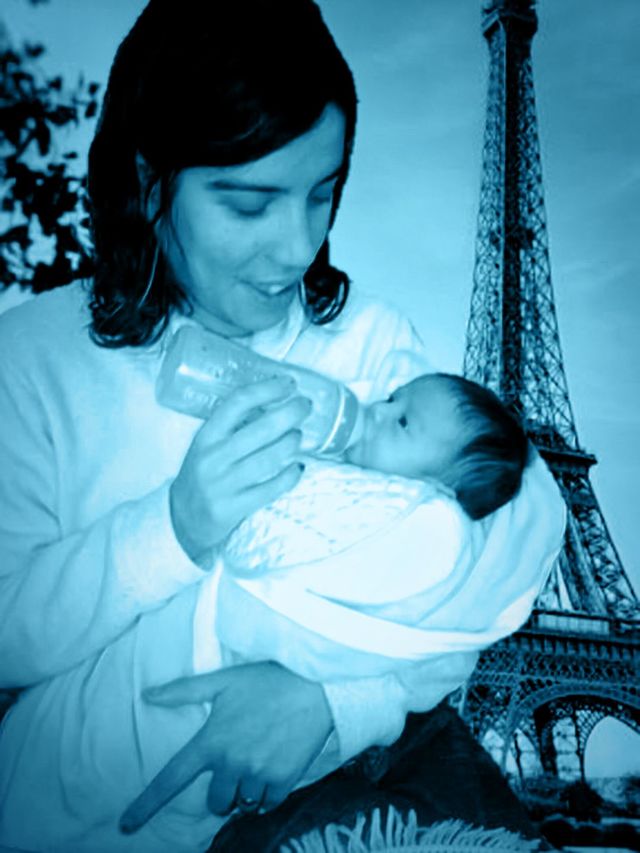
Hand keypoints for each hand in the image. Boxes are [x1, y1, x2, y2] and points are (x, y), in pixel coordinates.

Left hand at [119, 662, 332, 832]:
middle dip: (223, 789)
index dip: (146, 804)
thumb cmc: (267, 680)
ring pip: (243, 803)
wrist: (316, 684)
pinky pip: (268, 804)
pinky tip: (275, 768)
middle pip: (215, 801)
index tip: (125, 825)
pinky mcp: (284, 779)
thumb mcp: (224, 680)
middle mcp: (231, 761)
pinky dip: (269, 793)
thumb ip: (184, 690)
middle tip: (238, 762)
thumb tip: (147, 694)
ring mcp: (258, 773)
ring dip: (247, 790)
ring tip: (260, 759)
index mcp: (212, 740)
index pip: (171, 777)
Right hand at [170, 378, 310, 562]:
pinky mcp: (234, 507)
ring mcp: (224, 484)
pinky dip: (289, 476)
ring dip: (290, 443)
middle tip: (305, 405)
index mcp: (206, 437)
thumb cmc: (203, 473)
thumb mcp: (207, 445)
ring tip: (299, 435)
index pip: (237, 403)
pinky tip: (298, 467)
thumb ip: (232, 427)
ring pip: (267, 459)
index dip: (266, 389)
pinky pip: (270, 489)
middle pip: (259, 430)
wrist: (183, 518)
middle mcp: (213, 458)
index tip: (288, 383)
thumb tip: (274, 402)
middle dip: (289, 413)